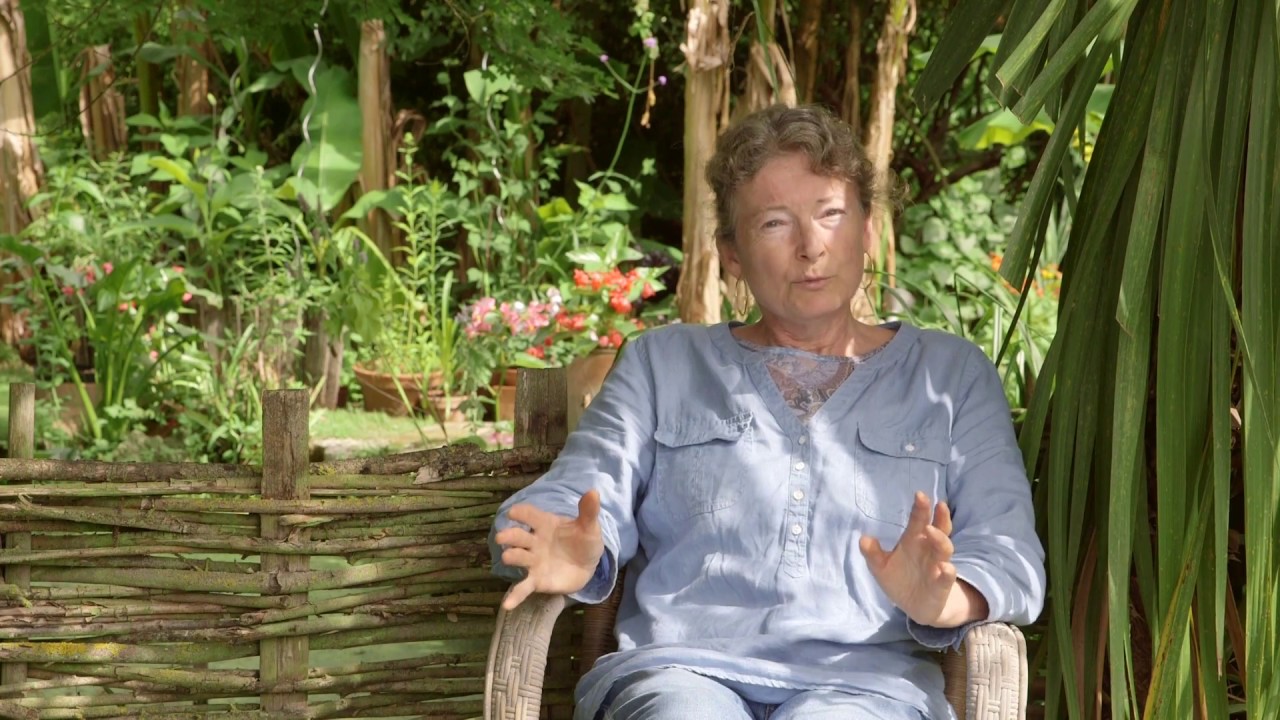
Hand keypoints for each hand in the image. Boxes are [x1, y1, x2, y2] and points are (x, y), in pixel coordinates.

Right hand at [494, 490, 604, 610]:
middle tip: (502, 537)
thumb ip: (588, 511)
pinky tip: (506, 605)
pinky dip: (514, 596)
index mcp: (545, 524)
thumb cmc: (583, 541)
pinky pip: (523, 588)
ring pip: (518, 558)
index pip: (531, 515)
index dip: (521, 513)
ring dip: (512, 557)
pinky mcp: (536, 580)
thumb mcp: (589, 527)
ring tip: (508, 557)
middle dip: (510, 536)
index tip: (513, 512)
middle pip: (519, 536)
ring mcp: (533, 561)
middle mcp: (534, 541)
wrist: (587, 566)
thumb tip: (593, 491)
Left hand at [859, 491, 987, 627]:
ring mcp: (938, 565)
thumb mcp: (881, 567)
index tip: (919, 494)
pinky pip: (947, 577)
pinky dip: (947, 572)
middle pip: (937, 529)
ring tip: (931, 531)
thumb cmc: (899, 579)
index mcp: (914, 540)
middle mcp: (929, 549)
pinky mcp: (942, 585)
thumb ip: (873, 553)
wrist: (914, 606)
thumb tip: (863, 538)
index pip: (919, 521)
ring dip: (940, 540)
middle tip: (936, 503)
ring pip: (944, 549)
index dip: (920, 508)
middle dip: (937, 517)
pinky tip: (944, 568)